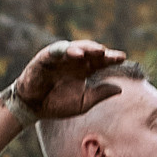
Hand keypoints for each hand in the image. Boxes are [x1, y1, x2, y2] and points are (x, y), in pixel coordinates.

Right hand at [5, 37, 131, 121]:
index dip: (111, 59)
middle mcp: (73, 61)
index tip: (123, 58)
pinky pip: (57, 51)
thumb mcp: (84, 102)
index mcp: (84, 70)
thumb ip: (100, 94)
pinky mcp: (45, 58)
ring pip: (76, 48)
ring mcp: (59, 58)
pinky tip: (78, 54)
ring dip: (88, 48)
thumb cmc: (57, 104)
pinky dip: (67, 51)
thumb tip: (120, 88)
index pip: (100, 61)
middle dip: (102, 52)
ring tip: (99, 51)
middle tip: (113, 55)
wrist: (33, 108)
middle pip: (90, 52)